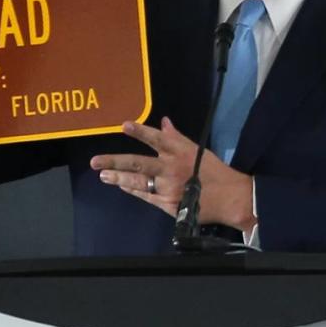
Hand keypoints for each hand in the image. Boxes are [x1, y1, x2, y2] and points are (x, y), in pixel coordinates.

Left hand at [89, 117, 255, 230]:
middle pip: (139, 164)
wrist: (230, 198)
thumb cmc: (213, 171)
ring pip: (138, 183)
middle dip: (115, 162)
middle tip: (95, 162)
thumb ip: (176, 138)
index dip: (141, 132)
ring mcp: (169, 188)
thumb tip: (163, 121)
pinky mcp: (169, 204)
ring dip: (118, 179)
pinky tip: (122, 187)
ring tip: (103, 176)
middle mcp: (172, 169)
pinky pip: (146, 196)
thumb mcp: (196, 150)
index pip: (157, 139)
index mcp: (180, 152)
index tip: (124, 125)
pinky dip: (133, 191)